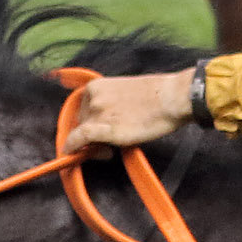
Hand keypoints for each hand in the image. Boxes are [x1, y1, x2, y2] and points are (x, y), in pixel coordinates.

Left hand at [62, 69, 194, 152]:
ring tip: (110, 150)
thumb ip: (108, 105)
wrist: (171, 98)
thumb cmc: (155, 96)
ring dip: (92, 145)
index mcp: (95, 86)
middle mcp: (93, 97)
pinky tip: (71, 154)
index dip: (86, 125)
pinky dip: (72, 148)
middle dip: (90, 136)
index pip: (82, 110)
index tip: (94, 136)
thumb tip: (102, 126)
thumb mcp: (123, 92)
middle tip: (106, 147)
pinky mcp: (104, 128)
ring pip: (82, 133)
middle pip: (81, 122)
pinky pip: (79, 139)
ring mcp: (97, 112)